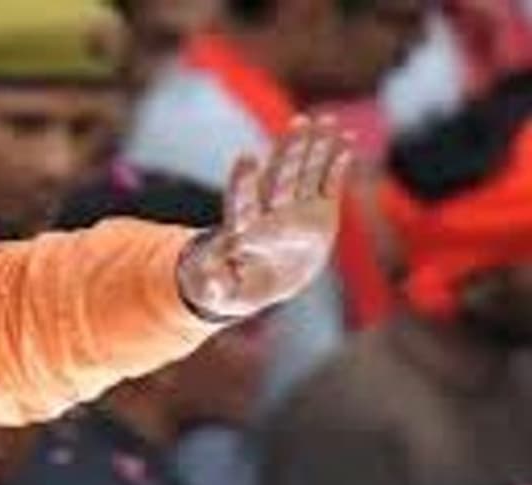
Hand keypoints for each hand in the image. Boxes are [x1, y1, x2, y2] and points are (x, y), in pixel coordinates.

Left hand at [178, 116, 353, 319]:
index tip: (246, 159)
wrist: (260, 282)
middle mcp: (270, 212)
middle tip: (298, 123)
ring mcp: (296, 209)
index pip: (242, 202)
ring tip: (326, 120)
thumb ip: (214, 286)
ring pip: (305, 173)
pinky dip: (338, 164)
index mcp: (245, 230)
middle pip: (279, 178)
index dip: (243, 182)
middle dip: (289, 151)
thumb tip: (207, 283)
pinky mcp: (318, 212)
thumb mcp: (221, 293)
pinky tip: (348, 140)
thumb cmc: (235, 289)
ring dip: (316, 147)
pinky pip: (329, 184)